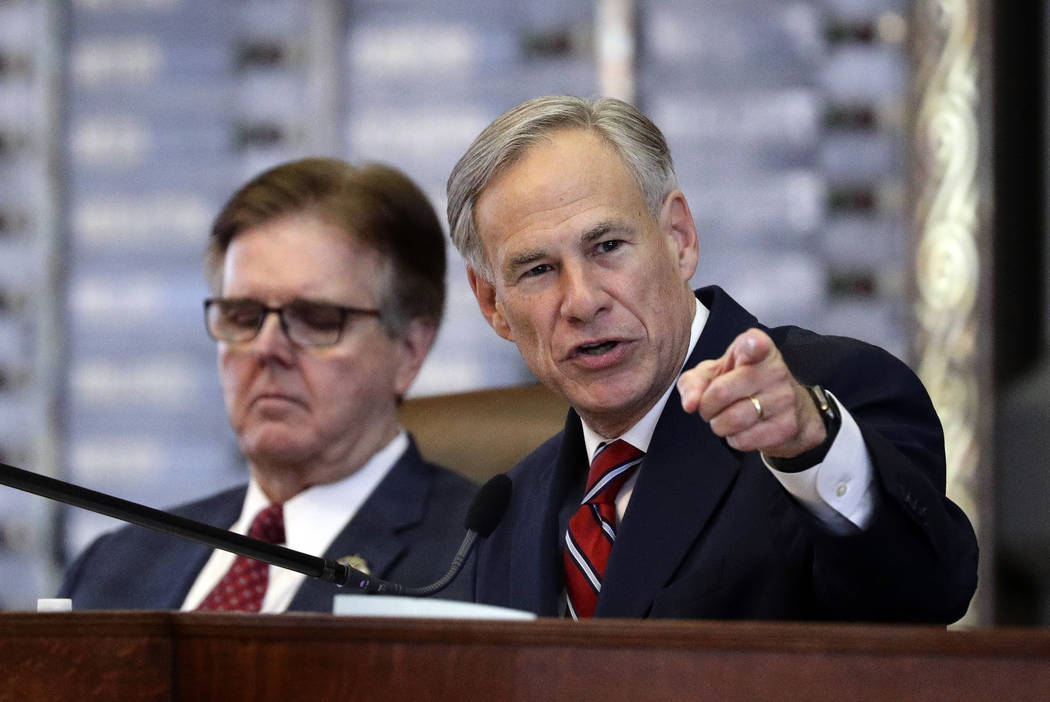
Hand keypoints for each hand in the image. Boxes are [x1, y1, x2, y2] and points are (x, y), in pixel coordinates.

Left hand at [676, 329, 825, 458]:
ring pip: (732, 420)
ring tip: (725, 419)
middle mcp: (774, 370)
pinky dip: (733, 439)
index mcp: (757, 348)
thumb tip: (690, 404)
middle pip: (721, 392)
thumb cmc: (742, 384)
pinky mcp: (786, 427)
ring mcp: (784, 399)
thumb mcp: (714, 374)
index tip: (754, 345)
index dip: (753, 345)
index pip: (756, 344)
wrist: (791, 409)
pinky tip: (743, 430)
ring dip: (718, 425)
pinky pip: (744, 440)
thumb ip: (693, 382)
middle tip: (711, 407)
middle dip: (706, 406)